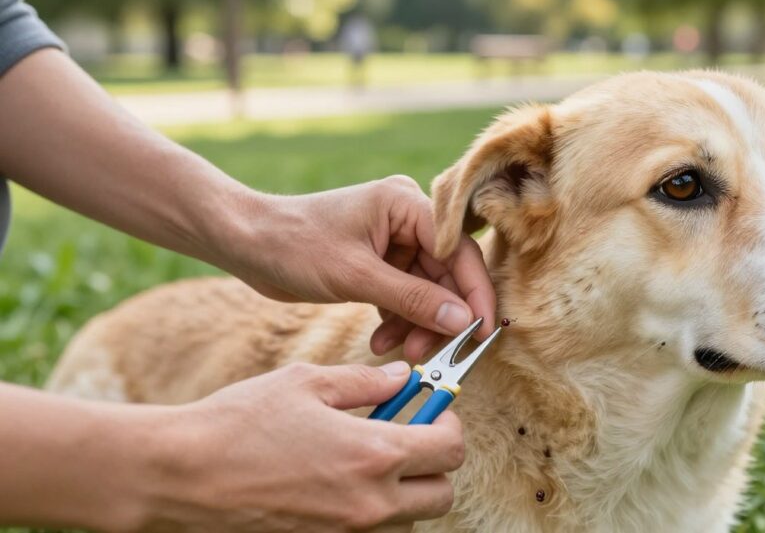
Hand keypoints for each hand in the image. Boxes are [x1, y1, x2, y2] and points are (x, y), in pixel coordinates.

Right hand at [138, 361, 463, 531]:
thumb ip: (366, 382)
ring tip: (366, 464)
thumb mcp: (307, 384)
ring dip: (404, 494)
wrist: (181, 475)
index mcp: (374, 455)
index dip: (449, 425)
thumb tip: (404, 378)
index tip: (434, 413)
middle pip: (442, 496)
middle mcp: (370, 503)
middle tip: (407, 440)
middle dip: (434, 466)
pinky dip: (370, 514)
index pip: (451, 450)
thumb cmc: (239, 422)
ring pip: (408, 522)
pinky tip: (338, 486)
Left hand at [222, 175, 495, 360]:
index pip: (458, 250)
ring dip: (418, 324)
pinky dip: (398, 320)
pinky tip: (382, 341)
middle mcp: (407, 218)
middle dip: (441, 316)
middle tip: (433, 354)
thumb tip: (463, 322)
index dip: (474, 293)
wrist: (245, 243)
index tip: (483, 333)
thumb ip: (413, 299)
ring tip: (401, 351)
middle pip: (446, 274)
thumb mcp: (356, 277)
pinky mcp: (379, 262)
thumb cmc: (294, 245)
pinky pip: (404, 296)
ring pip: (427, 290)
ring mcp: (393, 241)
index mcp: (407, 203)